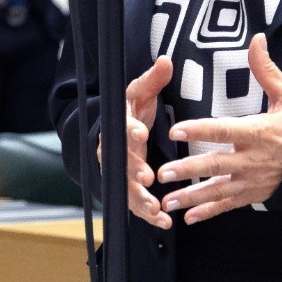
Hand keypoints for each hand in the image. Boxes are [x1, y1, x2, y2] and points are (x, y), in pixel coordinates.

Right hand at [97, 56, 172, 228]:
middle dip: (133, 170)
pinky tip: (164, 222)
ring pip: (126, 187)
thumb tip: (166, 60)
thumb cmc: (134, 111)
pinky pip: (135, 204)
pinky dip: (148, 214)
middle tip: (147, 177)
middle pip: (121, 162)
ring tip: (155, 208)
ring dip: (139, 198)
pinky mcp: (128, 188)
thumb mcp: (142, 93)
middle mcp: (116, 150)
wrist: (119, 132)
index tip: (141, 133)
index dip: (130, 130)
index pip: (123, 126)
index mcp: (120, 125)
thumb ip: (153, 80)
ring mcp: (120, 172)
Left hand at [157, 35, 281, 223]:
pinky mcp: (256, 195)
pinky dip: (209, 213)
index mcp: (259, 133)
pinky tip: (189, 218)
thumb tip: (257, 39)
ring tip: (166, 201)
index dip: (199, 129)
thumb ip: (267, 70)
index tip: (174, 130)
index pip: (224, 130)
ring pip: (217, 191)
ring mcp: (254, 181)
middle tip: (162, 173)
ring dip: (190, 197)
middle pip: (215, 165)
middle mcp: (254, 160)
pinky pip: (229, 206)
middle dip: (187, 170)